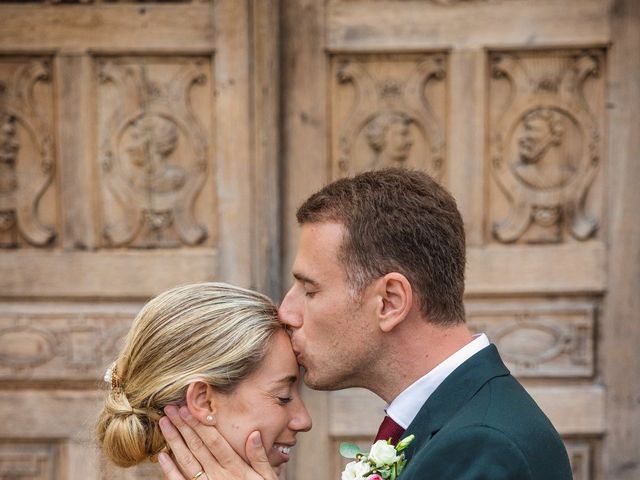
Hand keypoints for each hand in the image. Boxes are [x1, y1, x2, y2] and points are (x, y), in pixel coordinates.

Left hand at [158, 405, 278, 479]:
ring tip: (164, 424)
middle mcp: (219, 476)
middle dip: (183, 426)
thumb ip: (260, 457)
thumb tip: (254, 434)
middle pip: (197, 447)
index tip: (188, 408)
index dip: (200, 424)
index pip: (214, 441)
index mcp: (235, 468)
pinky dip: (170, 471)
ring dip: (174, 441)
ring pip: (187, 461)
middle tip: (170, 409)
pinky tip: (162, 456)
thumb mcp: (268, 478)